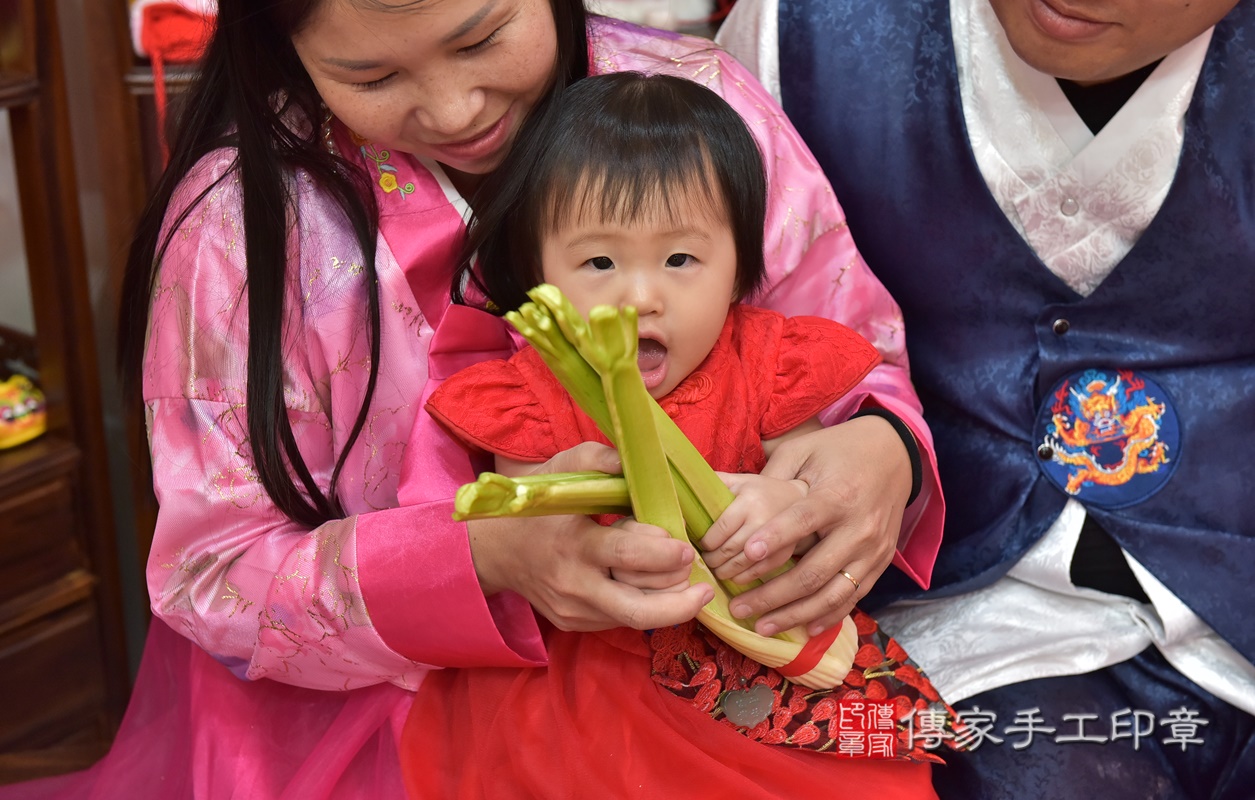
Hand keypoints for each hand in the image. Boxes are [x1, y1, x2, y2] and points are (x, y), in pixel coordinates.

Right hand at [467, 442, 713, 630]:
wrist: (495, 549)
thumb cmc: (537, 505)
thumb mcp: (563, 467)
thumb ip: (602, 459)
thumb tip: (642, 461)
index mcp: (575, 543)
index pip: (628, 555)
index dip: (664, 553)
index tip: (684, 544)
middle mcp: (575, 584)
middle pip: (639, 608)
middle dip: (679, 598)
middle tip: (699, 578)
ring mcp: (574, 610)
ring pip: (635, 619)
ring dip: (669, 604)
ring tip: (688, 586)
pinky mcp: (575, 624)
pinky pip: (621, 621)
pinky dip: (645, 606)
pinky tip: (656, 588)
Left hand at [699, 472, 809, 580]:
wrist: (799, 499)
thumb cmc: (759, 491)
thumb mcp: (737, 481)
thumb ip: (711, 483)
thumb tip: (679, 488)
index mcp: (748, 500)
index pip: (719, 529)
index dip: (706, 542)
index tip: (700, 544)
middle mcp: (763, 519)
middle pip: (728, 549)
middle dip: (712, 559)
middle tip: (705, 560)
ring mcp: (776, 540)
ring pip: (740, 564)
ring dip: (723, 571)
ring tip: (716, 569)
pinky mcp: (784, 555)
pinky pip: (756, 573)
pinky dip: (740, 578)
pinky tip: (733, 575)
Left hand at [723, 416, 912, 635]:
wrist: (894, 455)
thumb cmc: (839, 450)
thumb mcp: (805, 449)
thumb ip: (774, 476)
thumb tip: (738, 504)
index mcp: (836, 496)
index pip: (803, 521)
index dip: (775, 538)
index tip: (747, 554)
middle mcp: (858, 527)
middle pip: (813, 571)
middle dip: (772, 595)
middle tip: (738, 606)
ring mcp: (873, 550)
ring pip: (832, 594)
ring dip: (795, 615)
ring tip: (762, 627)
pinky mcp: (881, 563)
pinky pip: (854, 597)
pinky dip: (828, 616)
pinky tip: (803, 629)